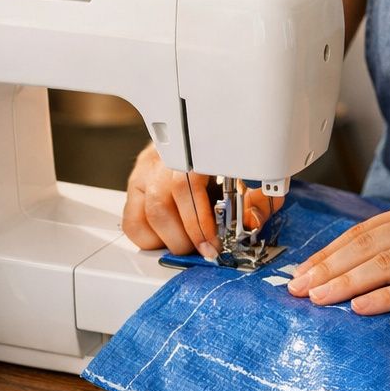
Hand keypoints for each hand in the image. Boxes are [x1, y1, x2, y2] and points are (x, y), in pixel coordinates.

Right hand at [121, 144, 281, 258]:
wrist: (200, 144)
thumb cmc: (224, 162)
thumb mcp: (249, 178)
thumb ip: (256, 200)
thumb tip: (251, 223)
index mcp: (191, 150)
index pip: (184, 185)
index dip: (198, 220)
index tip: (214, 242)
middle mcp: (161, 160)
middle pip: (161, 204)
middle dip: (186, 236)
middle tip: (204, 247)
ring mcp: (144, 174)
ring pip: (146, 215)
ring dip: (170, 239)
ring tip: (189, 244)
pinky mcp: (135, 189)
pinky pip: (133, 223)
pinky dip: (151, 239)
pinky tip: (170, 238)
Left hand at [286, 196, 389, 314]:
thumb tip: (368, 266)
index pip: (365, 231)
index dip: (330, 251)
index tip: (303, 272)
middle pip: (367, 244)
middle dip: (327, 267)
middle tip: (297, 288)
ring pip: (384, 263)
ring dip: (345, 282)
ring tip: (318, 298)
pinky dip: (384, 297)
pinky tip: (360, 308)